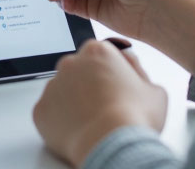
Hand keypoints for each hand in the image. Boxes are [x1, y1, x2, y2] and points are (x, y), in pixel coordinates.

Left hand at [33, 40, 167, 166]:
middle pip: (79, 70)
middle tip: (105, 106)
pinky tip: (78, 130)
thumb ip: (139, 70)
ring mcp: (53, 86)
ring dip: (74, 101)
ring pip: (63, 90)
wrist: (111, 144)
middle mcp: (70, 62)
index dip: (111, 72)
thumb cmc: (134, 118)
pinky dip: (61, 120)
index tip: (117, 88)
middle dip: (89, 84)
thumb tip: (130, 64)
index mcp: (97, 51)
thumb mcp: (154, 89)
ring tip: (93, 121)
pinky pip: (51, 112)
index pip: (101, 55)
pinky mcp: (41, 109)